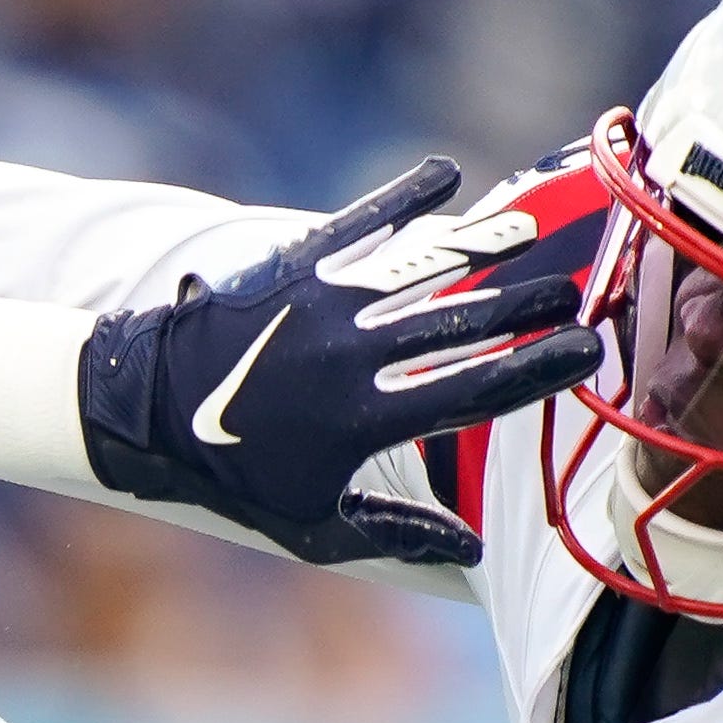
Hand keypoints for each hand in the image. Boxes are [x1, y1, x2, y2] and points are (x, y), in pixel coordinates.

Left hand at [76, 154, 606, 566]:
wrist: (135, 410)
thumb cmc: (227, 476)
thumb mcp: (308, 526)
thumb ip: (393, 536)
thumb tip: (472, 548)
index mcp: (365, 421)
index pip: (475, 393)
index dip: (538, 371)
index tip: (587, 354)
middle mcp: (353, 355)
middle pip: (462, 325)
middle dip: (527, 306)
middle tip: (577, 294)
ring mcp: (323, 302)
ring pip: (423, 270)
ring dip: (484, 250)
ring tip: (532, 235)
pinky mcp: (293, 264)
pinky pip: (362, 223)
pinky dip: (407, 197)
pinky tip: (449, 174)